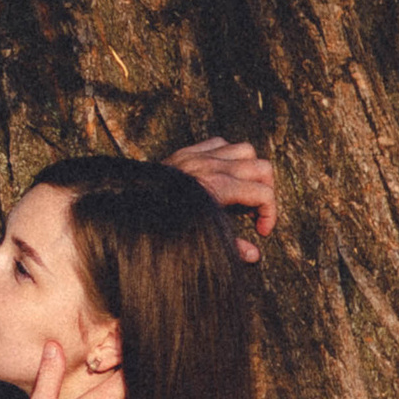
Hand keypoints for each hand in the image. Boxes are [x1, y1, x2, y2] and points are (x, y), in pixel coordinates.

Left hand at [167, 135, 276, 261]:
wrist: (127, 208)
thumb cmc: (162, 226)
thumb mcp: (200, 238)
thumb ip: (230, 246)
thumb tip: (254, 255)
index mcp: (217, 187)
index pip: (263, 193)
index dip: (270, 214)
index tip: (261, 231)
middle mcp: (211, 166)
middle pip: (261, 167)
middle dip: (266, 190)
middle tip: (257, 210)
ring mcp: (198, 156)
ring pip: (244, 149)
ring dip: (250, 168)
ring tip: (243, 189)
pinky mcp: (185, 152)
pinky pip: (219, 142)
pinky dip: (227, 154)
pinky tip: (222, 173)